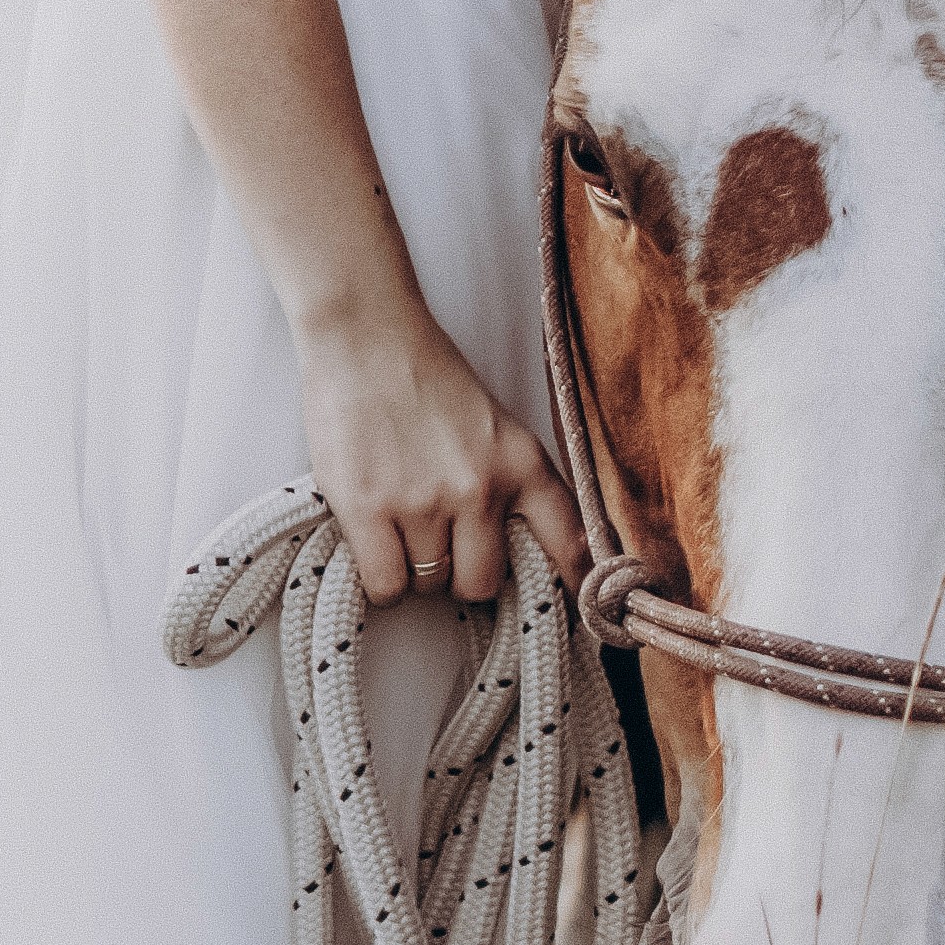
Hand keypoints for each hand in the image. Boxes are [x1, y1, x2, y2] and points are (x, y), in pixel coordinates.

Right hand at [296, 299, 586, 608]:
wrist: (367, 333)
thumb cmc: (425, 376)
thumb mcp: (496, 426)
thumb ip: (516, 483)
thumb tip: (533, 550)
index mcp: (522, 463)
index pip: (569, 545)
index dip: (572, 585)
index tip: (578, 610)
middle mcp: (480, 488)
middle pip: (483, 583)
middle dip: (461, 575)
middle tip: (441, 545)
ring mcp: (423, 501)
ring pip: (430, 585)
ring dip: (415, 569)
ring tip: (400, 526)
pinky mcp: (369, 508)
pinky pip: (387, 585)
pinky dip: (382, 579)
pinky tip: (376, 546)